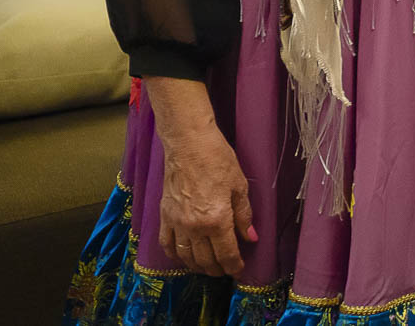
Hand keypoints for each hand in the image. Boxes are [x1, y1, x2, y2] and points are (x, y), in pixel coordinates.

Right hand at [158, 123, 255, 276]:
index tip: (239, 270)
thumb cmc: (217, 159)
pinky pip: (167, 244)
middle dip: (217, 269)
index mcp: (216, 220)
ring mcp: (176, 223)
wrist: (188, 143)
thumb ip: (244, 215)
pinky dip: (175, 255)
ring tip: (208, 267)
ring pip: (186, 257)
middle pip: (205, 260)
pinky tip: (183, 257)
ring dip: (197, 266)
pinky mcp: (164, 216)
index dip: (234, 266)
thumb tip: (250, 237)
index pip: (226, 254)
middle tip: (225, 270)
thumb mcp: (239, 186)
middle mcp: (194, 227)